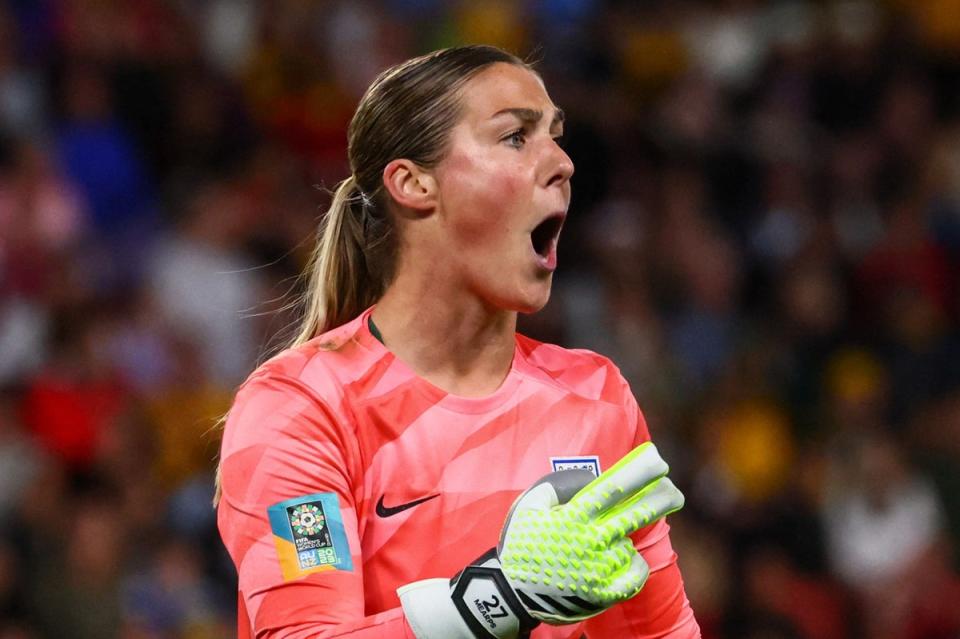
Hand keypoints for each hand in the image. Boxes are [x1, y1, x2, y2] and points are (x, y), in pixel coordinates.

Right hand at [398, 442, 684, 637]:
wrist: (510, 593)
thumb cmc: (520, 545)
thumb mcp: (529, 508)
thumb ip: (555, 488)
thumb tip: (585, 478)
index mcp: (573, 516)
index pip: (614, 488)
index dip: (639, 473)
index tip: (659, 461)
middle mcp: (591, 539)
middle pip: (636, 513)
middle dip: (661, 498)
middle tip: (674, 491)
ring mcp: (599, 568)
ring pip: (630, 544)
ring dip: (627, 539)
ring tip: (610, 540)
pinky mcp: (604, 593)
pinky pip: (634, 575)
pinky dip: (635, 566)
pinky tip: (628, 558)